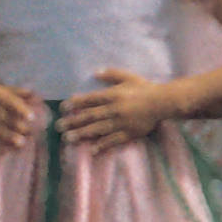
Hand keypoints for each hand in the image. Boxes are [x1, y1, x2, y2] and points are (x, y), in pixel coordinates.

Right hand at [0, 77, 41, 156]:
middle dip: (15, 126)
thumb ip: (18, 92)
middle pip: (1, 116)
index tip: (32, 118)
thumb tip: (37, 97)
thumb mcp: (0, 88)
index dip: (21, 109)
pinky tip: (2, 152)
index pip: (9, 100)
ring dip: (6, 137)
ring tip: (19, 145)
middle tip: (29, 134)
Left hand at [60, 69, 175, 149]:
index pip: (90, 100)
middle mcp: (114, 109)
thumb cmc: (145, 88)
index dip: (76, 103)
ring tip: (68, 139)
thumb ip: (111, 74)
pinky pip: (113, 140)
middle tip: (59, 126)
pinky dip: (102, 145)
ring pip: (98, 129)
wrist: (163, 102)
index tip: (63, 107)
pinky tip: (91, 150)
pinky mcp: (129, 133)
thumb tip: (95, 72)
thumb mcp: (128, 77)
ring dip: (82, 134)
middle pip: (90, 116)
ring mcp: (121, 123)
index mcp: (113, 95)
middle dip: (73, 121)